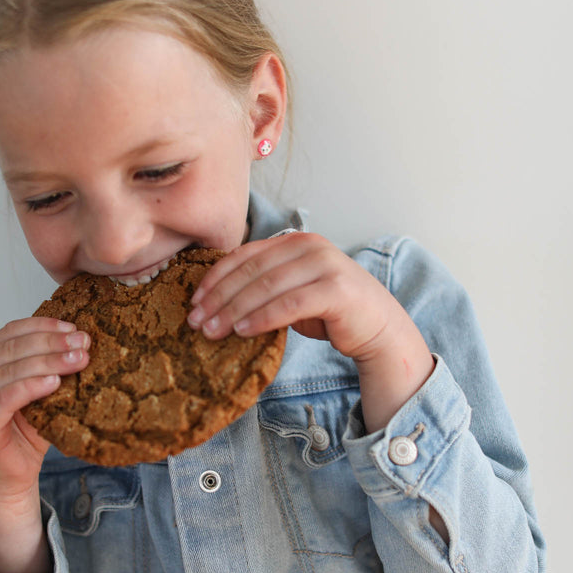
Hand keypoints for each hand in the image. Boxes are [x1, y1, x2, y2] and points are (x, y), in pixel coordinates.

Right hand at [0, 316, 89, 506]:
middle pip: (12, 349)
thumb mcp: (38, 394)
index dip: (42, 326)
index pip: (9, 333)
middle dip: (51, 343)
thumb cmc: (23, 435)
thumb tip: (81, 343)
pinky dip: (31, 386)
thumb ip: (48, 369)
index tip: (73, 328)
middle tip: (82, 343)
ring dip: (49, 362)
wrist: (9, 479)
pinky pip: (5, 398)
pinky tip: (55, 382)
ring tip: (78, 360)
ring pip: (10, 370)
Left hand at [187, 233, 433, 429]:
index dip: (215, 278)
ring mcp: (325, 265)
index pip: (245, 255)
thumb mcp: (292, 291)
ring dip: (234, 310)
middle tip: (197, 321)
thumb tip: (214, 301)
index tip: (194, 301)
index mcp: (295, 241)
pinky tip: (242, 331)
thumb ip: (263, 285)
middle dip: (219, 297)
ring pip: (267, 287)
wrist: (378, 327)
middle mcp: (310, 246)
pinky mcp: (336, 290)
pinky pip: (289, 305)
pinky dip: (262, 318)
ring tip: (213, 331)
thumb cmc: (330, 311)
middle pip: (251, 271)